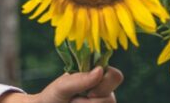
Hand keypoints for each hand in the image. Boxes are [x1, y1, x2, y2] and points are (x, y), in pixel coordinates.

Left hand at [0, 66, 124, 102]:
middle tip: (74, 100)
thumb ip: (80, 79)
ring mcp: (103, 102)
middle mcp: (104, 90)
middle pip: (111, 98)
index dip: (105, 84)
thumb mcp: (62, 86)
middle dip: (90, 101)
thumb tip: (100, 70)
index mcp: (96, 75)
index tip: (88, 91)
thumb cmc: (54, 96)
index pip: (115, 76)